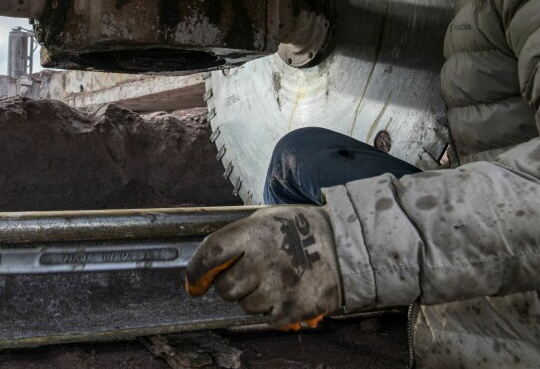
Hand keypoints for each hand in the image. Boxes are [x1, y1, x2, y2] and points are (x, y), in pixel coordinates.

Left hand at [185, 206, 341, 329]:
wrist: (346, 243)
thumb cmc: (299, 229)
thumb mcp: (265, 219)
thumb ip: (235, 240)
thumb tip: (202, 271)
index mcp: (254, 232)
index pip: (211, 253)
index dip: (195, 271)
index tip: (193, 284)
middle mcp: (264, 259)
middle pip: (225, 288)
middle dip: (230, 286)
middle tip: (247, 276)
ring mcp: (281, 286)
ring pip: (246, 306)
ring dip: (254, 298)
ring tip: (274, 280)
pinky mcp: (297, 307)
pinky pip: (269, 320)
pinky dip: (274, 311)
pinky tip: (287, 293)